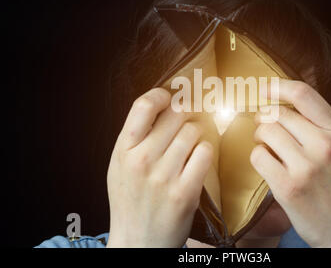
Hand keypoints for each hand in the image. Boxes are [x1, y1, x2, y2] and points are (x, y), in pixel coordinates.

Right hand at [106, 88, 212, 247]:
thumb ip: (136, 136)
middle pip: (176, 114)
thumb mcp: (120, 165)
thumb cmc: (130, 199)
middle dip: (187, 113)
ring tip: (191, 143)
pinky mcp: (185, 192)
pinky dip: (205, 151)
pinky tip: (198, 158)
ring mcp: (163, 176)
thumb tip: (163, 104)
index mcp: (123, 150)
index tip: (171, 98)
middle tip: (189, 120)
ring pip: (193, 131)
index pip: (144, 105)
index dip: (163, 95)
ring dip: (198, 133)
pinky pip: (205, 152)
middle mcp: (141, 160)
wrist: (138, 240)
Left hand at [250, 79, 330, 246]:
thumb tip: (284, 102)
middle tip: (265, 128)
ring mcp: (306, 167)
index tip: (265, 88)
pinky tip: (269, 165)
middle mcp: (324, 145)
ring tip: (269, 148)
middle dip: (264, 118)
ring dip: (260, 138)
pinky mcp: (288, 186)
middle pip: (277, 113)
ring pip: (264, 132)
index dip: (278, 86)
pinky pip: (258, 156)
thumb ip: (319, 124)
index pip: (303, 94)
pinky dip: (259, 158)